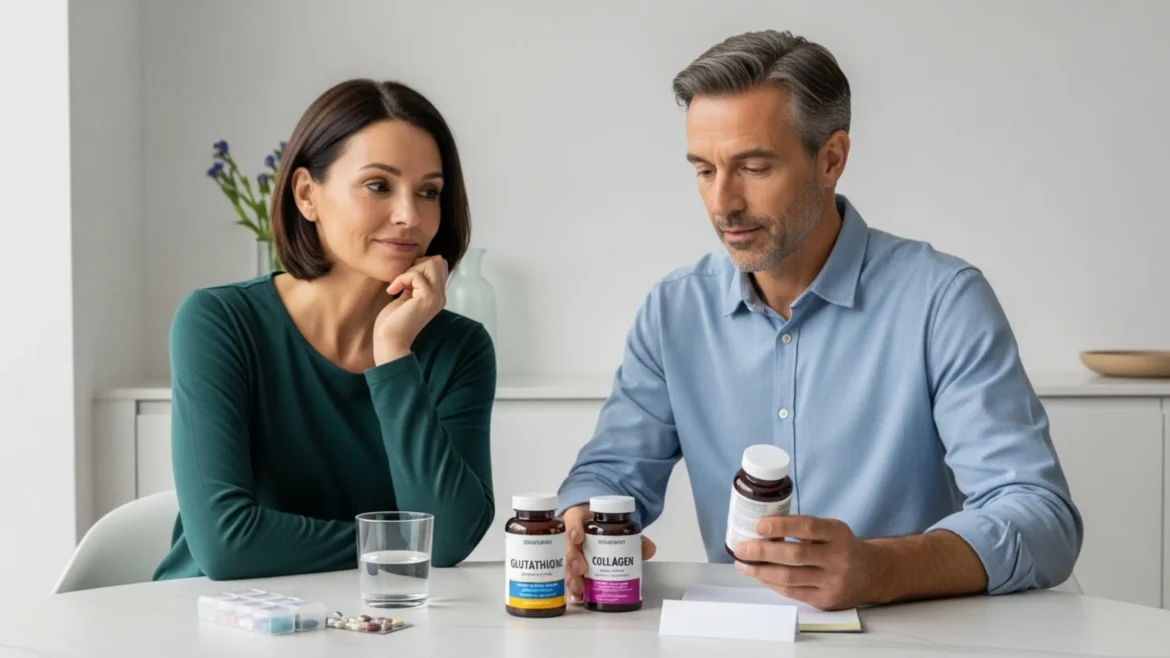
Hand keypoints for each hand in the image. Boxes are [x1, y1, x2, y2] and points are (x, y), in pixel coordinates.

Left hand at [373, 256, 447, 364]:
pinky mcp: (427, 299)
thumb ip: (414, 284)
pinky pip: (416, 275)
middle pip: (437, 261)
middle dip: (416, 264)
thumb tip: (414, 265)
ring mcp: (436, 297)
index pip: (439, 265)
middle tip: (401, 280)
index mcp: (437, 296)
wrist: (389, 342)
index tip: (404, 278)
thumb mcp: (406, 297)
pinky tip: (392, 291)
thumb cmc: (393, 322)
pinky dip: (401, 279)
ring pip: (431, 264)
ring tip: (398, 284)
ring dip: (410, 270)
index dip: (420, 264)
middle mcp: (441, 296)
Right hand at [562, 504, 656, 601]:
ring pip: (566, 564)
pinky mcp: (572, 567)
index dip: (574, 528)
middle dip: (573, 559)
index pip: (573, 519)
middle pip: (567, 546)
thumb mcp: (618, 526)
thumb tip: (649, 549)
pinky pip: (570, 577)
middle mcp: (571, 535)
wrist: (597, 526)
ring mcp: (570, 552)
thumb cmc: (604, 525)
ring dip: (572, 577)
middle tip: (582, 569)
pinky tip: (578, 596)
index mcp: (580, 519)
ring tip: (579, 589)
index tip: (579, 538)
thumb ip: (634, 537)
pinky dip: (573, 588)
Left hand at [732, 515, 885, 610]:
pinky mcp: (825, 600)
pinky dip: (772, 583)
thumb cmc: (842, 546)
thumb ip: (803, 528)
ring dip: (761, 571)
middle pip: (795, 555)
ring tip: (743, 564)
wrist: (872, 574)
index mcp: (837, 533)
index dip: (780, 526)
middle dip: (763, 551)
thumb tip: (763, 527)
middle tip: (741, 547)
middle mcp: (837, 558)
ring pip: (790, 577)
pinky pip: (792, 592)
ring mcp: (832, 581)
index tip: (758, 526)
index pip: (807, 527)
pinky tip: (760, 576)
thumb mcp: (831, 529)